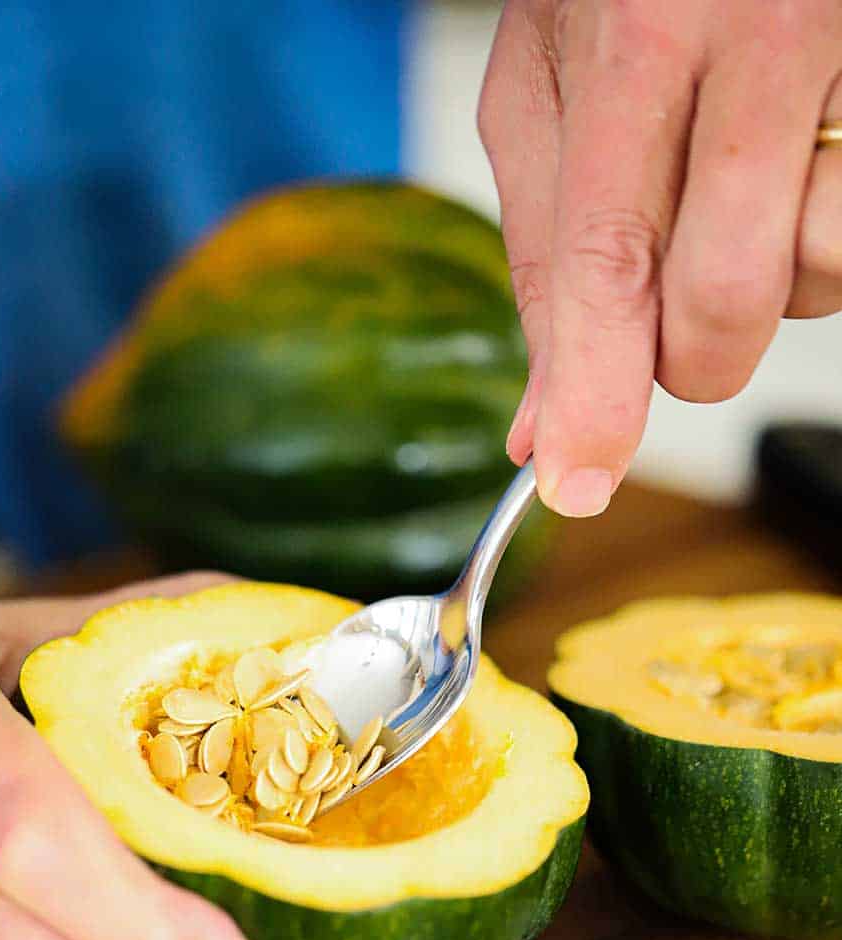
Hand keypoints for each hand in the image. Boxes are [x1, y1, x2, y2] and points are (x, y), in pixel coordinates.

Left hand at [480, 0, 841, 514]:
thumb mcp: (549, 88)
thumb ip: (544, 255)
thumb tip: (539, 424)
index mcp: (638, 35)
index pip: (608, 256)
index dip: (595, 390)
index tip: (575, 484)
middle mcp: (756, 38)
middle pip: (723, 303)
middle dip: (687, 355)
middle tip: (672, 291)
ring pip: (818, 278)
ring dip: (773, 279)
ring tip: (750, 179)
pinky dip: (829, 235)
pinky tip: (806, 162)